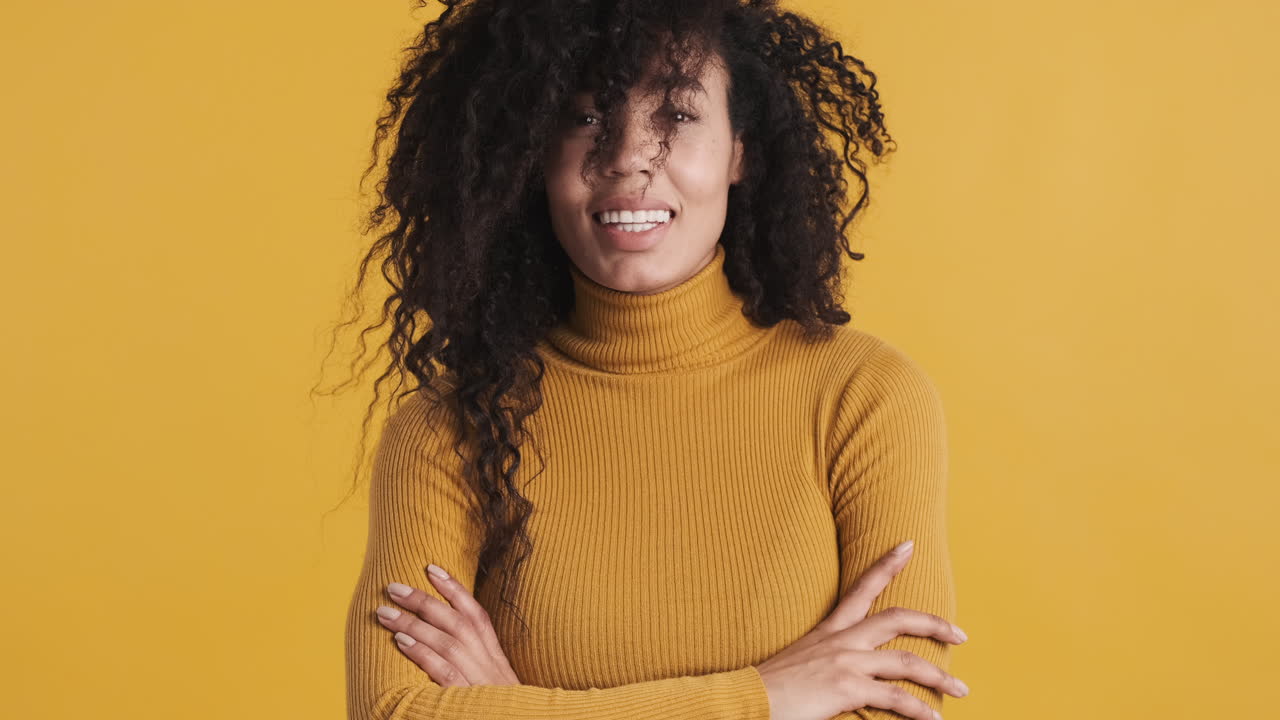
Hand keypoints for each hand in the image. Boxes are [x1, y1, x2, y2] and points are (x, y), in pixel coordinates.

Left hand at [374, 563, 520, 686]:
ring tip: (384, 612)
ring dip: (413, 622)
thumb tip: (445, 637)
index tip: (431, 568)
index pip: (475, 613)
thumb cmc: (502, 709)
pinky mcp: (465, 697)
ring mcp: (478, 679)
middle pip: (455, 621)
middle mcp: (488, 662)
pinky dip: (422, 653)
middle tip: (392, 586)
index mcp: (495, 656)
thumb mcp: (494, 681)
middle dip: (423, 600)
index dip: (453, 588)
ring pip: (445, 641)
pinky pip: (442, 670)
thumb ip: (476, 660)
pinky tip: (400, 641)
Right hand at [753, 541, 969, 719]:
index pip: (861, 588)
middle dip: (934, 624)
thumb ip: (827, 659)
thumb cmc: (773, 687)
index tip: (908, 545)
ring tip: (960, 689)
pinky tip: (933, 719)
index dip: (887, 565)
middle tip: (961, 634)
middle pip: (897, 618)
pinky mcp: (846, 687)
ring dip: (939, 676)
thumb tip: (848, 669)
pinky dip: (918, 710)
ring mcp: (845, 662)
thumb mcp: (802, 662)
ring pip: (906, 662)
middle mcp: (841, 640)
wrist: (748, 699)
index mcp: (829, 630)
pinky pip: (894, 697)